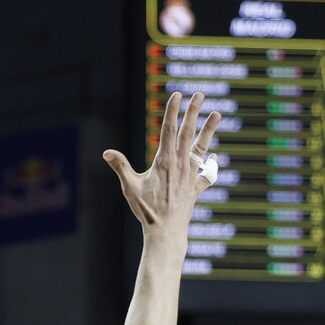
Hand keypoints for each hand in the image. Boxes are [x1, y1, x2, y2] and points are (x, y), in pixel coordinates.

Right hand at [103, 91, 221, 236]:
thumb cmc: (146, 210)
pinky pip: (206, 174)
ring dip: (209, 130)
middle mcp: (180, 164)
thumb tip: (106, 152)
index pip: (169, 130)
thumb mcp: (129, 187)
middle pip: (188, 132)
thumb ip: (120, 166)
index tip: (177, 95)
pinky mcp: (195, 188)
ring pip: (201, 147)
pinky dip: (211, 165)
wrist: (166, 231)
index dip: (173, 111)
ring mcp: (190, 175)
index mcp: (164, 161)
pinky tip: (214, 157)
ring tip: (217, 114)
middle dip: (193, 112)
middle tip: (199, 94)